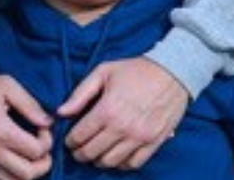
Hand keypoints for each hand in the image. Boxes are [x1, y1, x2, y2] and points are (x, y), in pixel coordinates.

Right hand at [0, 75, 52, 179]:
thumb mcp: (6, 84)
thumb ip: (29, 104)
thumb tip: (47, 122)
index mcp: (1, 130)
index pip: (36, 150)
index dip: (47, 140)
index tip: (42, 127)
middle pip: (28, 174)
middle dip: (44, 162)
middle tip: (42, 145)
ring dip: (30, 172)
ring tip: (32, 156)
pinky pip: (1, 179)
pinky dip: (14, 175)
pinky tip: (17, 158)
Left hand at [58, 57, 188, 168]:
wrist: (172, 72)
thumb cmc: (134, 70)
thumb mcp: (102, 72)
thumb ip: (80, 94)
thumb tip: (61, 112)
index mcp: (107, 110)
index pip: (80, 136)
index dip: (70, 141)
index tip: (69, 140)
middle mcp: (122, 127)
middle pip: (93, 152)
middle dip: (80, 154)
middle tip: (78, 150)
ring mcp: (140, 137)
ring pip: (111, 162)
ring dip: (99, 161)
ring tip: (94, 154)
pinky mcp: (155, 142)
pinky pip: (134, 164)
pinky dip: (121, 165)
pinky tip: (115, 156)